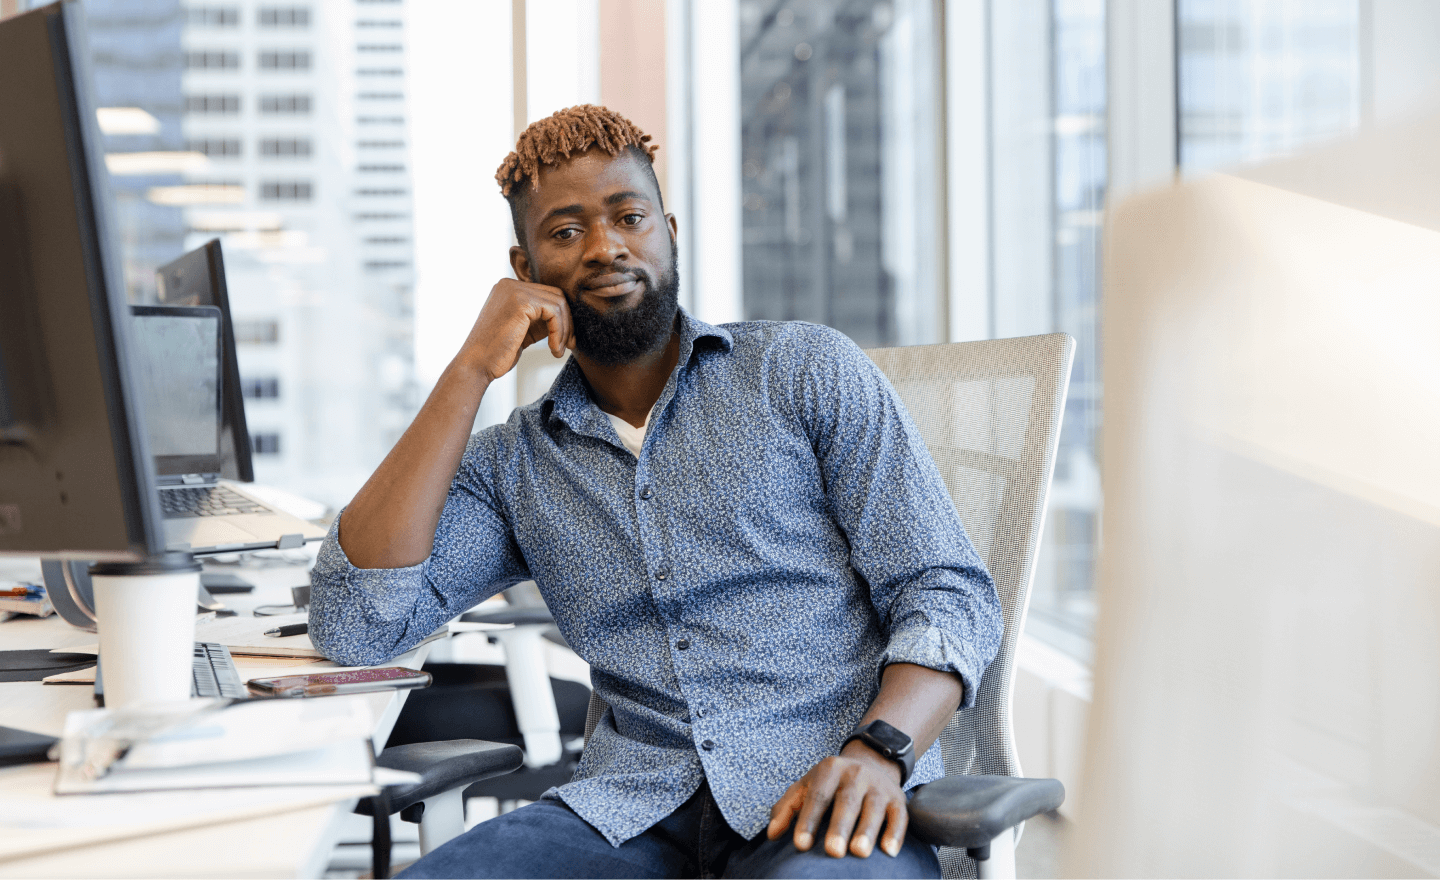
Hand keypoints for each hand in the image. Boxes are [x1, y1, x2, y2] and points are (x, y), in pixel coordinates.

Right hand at [457, 278, 573, 382]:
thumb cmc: (497, 353)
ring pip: (558, 303)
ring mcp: (515, 290)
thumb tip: (568, 317)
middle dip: (567, 322)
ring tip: (558, 350)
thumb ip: (540, 319)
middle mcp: (510, 284)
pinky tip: (553, 348)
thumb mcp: (523, 330)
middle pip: (555, 295)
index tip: (566, 340)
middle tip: (569, 345)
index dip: (562, 318)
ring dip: (564, 330)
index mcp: (509, 289)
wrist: (477, 365)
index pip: (547, 295)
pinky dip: (559, 331)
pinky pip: (554, 311)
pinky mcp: (521, 302)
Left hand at [766, 742, 907, 858]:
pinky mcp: (897, 800)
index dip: (808, 820)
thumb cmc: (831, 784)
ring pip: (873, 808)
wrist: (870, 762)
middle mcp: (856, 775)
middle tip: (833, 851)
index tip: (800, 844)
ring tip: (859, 852)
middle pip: (847, 801)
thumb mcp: (806, 787)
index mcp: (830, 771)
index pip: (817, 796)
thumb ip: (787, 808)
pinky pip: (899, 816)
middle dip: (839, 827)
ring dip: (867, 831)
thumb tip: (772, 834)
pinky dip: (895, 833)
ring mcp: (879, 787)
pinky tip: (889, 851)